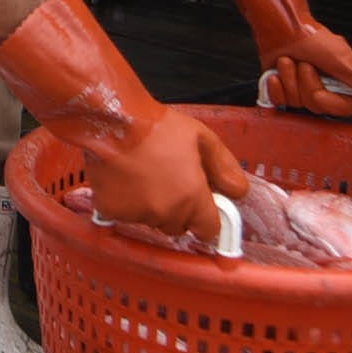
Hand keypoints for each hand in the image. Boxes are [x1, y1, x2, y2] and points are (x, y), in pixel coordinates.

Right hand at [81, 111, 250, 241]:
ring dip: (152, 207)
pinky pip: (125, 215)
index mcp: (192, 198)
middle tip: (170, 181)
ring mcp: (137, 215)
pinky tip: (125, 179)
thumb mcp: (201, 138)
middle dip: (179, 210)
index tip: (202, 207)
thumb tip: (239, 191)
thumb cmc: (156, 127)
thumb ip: (224, 167)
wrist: (112, 122)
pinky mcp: (112, 212)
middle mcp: (166, 213)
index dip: (207, 219)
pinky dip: (126, 203)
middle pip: (179, 226)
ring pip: (152, 220)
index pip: (209, 230)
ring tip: (145, 176)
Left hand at [211, 0, 351, 120]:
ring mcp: (302, 90)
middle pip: (317, 106)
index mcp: (342, 81)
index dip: (333, 104)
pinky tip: (277, 72)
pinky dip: (276, 84)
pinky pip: (279, 101)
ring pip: (296, 102)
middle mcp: (323, 87)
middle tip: (305, 64)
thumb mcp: (340, 57)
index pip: (346, 108)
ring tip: (290, 61)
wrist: (281, 27)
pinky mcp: (283, 89)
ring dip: (290, 78)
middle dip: (307, 82)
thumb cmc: (310, 36)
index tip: (321, 93)